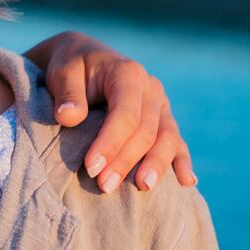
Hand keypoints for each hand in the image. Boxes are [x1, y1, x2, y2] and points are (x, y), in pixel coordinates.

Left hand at [24, 30, 194, 192]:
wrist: (86, 61)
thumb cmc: (72, 70)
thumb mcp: (63, 73)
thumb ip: (67, 94)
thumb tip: (69, 117)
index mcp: (128, 74)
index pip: (125, 114)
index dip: (110, 143)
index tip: (91, 168)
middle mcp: (151, 88)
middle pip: (146, 131)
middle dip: (126, 161)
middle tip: (104, 186)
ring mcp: (161, 105)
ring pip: (167, 138)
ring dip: (156, 165)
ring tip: (144, 187)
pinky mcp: (164, 119)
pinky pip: (177, 141)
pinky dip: (182, 161)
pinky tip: (187, 181)